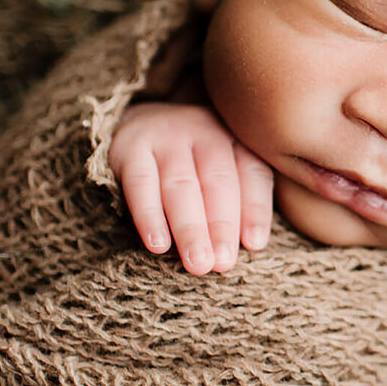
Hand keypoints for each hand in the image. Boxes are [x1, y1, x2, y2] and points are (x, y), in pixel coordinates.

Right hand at [108, 102, 273, 273]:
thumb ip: (241, 198)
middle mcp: (205, 131)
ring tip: (197, 263)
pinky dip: (149, 216)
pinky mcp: (130, 147)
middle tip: (223, 263)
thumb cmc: (193, 161)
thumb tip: (252, 245)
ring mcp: (167, 137)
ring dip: (190, 228)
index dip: (255, 210)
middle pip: (218, 182)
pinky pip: (141, 184)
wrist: (138, 122)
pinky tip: (158, 244)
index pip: (253, 174)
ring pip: (181, 186)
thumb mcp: (223, 168)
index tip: (254, 245)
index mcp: (236, 137)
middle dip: (222, 226)